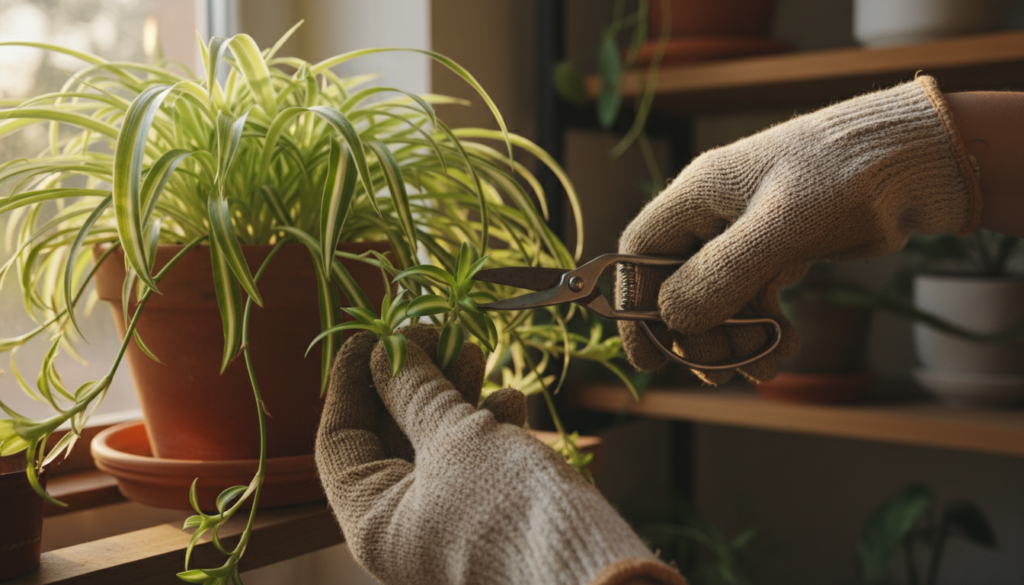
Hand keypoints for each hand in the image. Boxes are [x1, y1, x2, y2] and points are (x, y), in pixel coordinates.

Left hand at [315, 324, 685, 584]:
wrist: (589, 563)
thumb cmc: (505, 506)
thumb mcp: (452, 437)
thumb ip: (413, 391)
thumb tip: (384, 353)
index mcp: (371, 519)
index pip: (340, 439)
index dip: (352, 381)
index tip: (374, 335)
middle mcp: (402, 523)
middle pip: (390, 435)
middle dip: (414, 380)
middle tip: (433, 332)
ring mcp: (446, 519)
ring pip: (435, 441)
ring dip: (454, 392)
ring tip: (472, 350)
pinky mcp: (489, 510)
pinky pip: (475, 458)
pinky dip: (487, 423)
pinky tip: (510, 398)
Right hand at [616, 76, 981, 384]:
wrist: (915, 162)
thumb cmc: (844, 176)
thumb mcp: (781, 226)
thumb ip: (722, 272)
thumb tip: (672, 318)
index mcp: (698, 192)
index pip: (641, 251)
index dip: (635, 305)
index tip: (645, 357)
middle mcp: (715, 214)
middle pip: (679, 285)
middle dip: (698, 334)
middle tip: (723, 372)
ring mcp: (747, 234)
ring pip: (718, 300)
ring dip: (735, 340)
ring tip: (766, 368)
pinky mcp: (779, 251)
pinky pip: (753, 300)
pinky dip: (763, 329)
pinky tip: (784, 349)